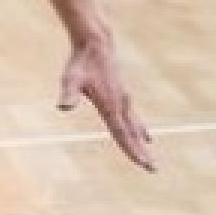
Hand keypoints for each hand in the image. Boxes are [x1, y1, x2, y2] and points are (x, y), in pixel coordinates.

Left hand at [57, 38, 153, 171]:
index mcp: (110, 105)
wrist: (96, 44)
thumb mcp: (71, 78)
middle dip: (141, 152)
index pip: (122, 132)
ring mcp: (124, 99)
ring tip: (149, 159)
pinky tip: (146, 136)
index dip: (131, 149)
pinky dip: (140, 130)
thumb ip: (68, 93)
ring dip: (142, 143)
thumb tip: (63, 107)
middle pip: (132, 133)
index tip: (142, 163)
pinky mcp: (123, 96)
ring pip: (135, 126)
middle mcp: (121, 104)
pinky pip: (134, 118)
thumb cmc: (81, 63)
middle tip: (152, 170)